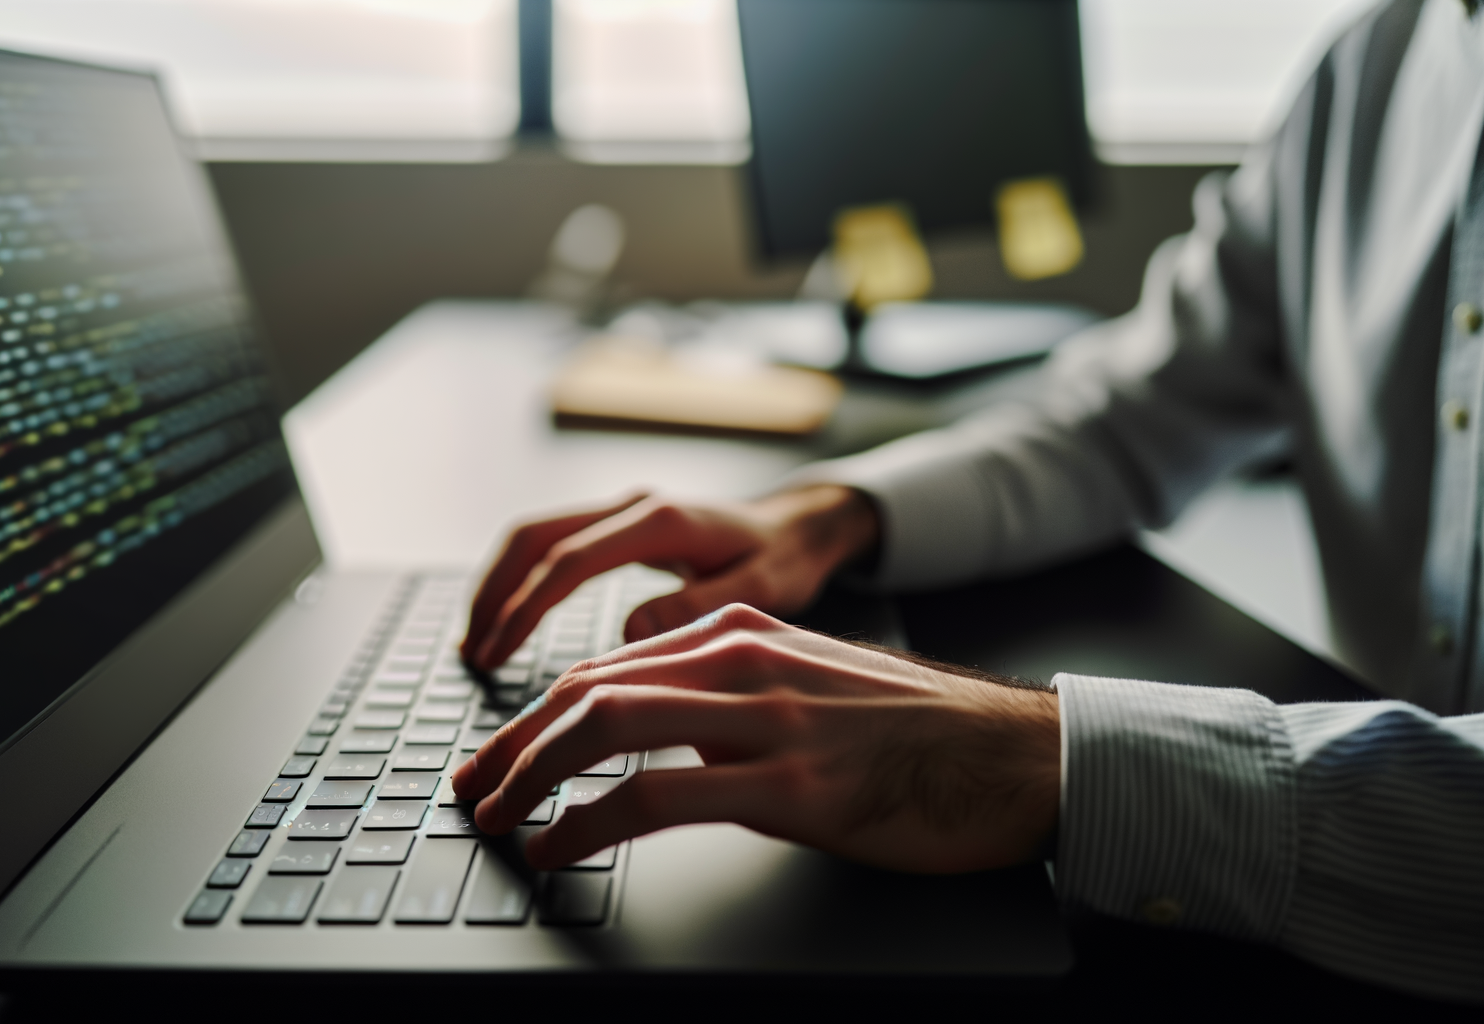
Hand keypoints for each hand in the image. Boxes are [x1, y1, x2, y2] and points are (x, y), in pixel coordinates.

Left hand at [451, 604, 1059, 873]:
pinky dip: (589, 823)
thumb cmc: (914, 734)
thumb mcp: (809, 687)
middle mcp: (742, 659)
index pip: (605, 667)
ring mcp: (764, 718)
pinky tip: (561, 847)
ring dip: (532, 778)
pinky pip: (657, 798)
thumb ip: (731, 698)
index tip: (496, 756)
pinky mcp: (789, 783)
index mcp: (741, 632)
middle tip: (470, 790)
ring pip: (607, 729)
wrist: (1014, 757)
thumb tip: (660, 743)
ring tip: (498, 819)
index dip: (533, 715)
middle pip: (587, 690)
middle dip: (511, 745)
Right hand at [461, 485, 879, 670]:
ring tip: (475, 644)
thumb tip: (630, 632)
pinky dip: (518, 579)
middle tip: (472, 654)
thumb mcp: (761, 592)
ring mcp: (621, 510)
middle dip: (493, 595)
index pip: (568, 560)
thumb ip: (698, 608)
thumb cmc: (785, 561)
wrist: (800, 526)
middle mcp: (631, 505)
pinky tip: (506, 621)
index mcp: (661, 521)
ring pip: (533, 536)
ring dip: (496, 586)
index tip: (498, 654)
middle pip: (533, 536)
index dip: (526, 609)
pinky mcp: (617, 524)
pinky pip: (549, 544)